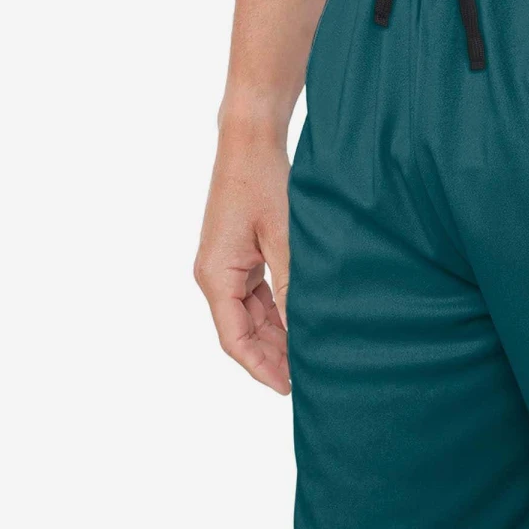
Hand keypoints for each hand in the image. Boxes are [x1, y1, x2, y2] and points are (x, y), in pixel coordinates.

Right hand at [195, 123, 291, 394]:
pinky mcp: (241, 256)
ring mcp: (227, 266)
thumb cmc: (263, 181)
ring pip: (252, 317)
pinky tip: (305, 323)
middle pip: (243, 332)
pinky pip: (258, 297)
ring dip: (279, 336)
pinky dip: (280, 313)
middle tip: (312, 377)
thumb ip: (291, 286)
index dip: (262, 368)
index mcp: (216, 276)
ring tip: (313, 355)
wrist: (251, 140)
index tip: (289, 388)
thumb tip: (304, 329)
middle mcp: (215, 276)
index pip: (234, 339)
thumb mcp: (284, 238)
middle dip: (274, 357)